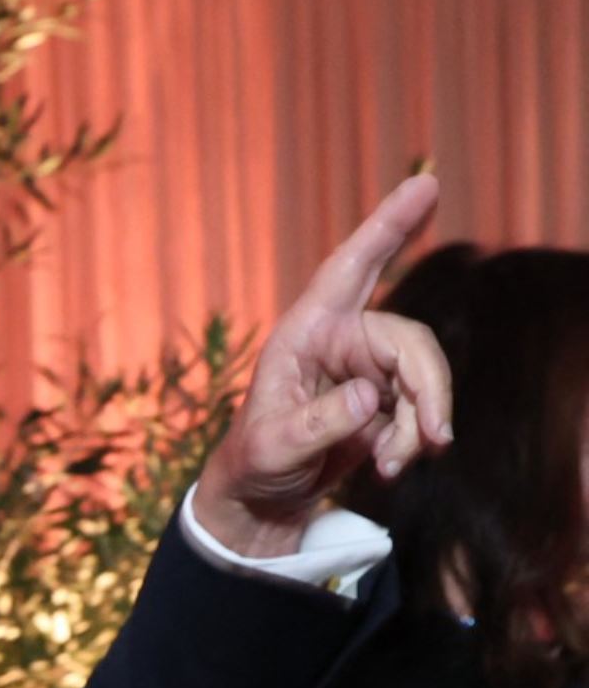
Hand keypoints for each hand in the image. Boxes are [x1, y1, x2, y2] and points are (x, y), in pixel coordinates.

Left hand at [196, 174, 451, 556]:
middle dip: (428, 387)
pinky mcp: (383, 401)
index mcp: (304, 333)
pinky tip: (389, 466)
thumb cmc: (252, 465)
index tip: (427, 184)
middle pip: (408, 340)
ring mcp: (365, 371)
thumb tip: (370, 397)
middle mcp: (338, 342)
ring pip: (422, 379)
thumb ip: (319, 422)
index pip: (350, 269)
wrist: (259, 504)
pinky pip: (420, 409)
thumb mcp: (274, 446)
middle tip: (435, 437)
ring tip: (390, 465)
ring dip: (420, 424)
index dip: (387, 226)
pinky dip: (414, 440)